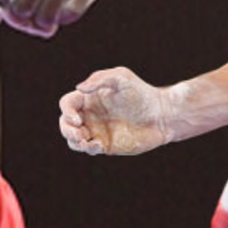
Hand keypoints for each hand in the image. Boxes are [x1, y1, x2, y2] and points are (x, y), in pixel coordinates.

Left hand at [0, 0, 105, 38]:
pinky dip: (64, 18)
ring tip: (38, 20)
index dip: (1, 2)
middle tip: (22, 16)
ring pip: (50, 10)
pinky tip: (58, 14)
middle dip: (20, 16)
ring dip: (41, 22)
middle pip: (25, 3)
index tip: (5, 2)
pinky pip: (74, 9)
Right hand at [58, 67, 174, 155]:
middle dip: (67, 129)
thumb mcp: (122, 78)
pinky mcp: (105, 144)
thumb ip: (100, 79)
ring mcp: (97, 130)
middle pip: (65, 123)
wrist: (162, 116)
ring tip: (85, 142)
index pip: (68, 103)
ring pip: (73, 139)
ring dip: (74, 141)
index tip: (77, 118)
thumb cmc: (143, 94)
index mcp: (90, 98)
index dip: (67, 110)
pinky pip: (88, 148)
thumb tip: (79, 88)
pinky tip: (99, 146)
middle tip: (79, 133)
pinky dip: (88, 148)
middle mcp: (90, 114)